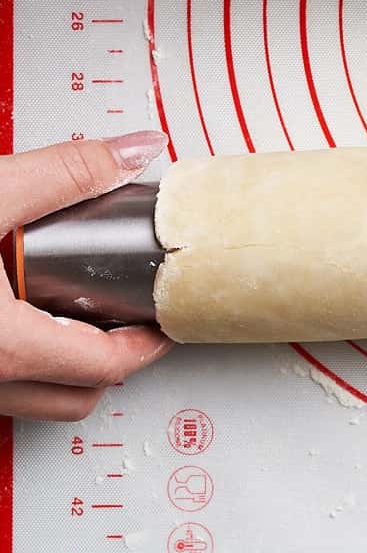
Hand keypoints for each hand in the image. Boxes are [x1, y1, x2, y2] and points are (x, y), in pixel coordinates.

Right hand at [0, 132, 171, 419]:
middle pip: (77, 397)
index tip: (164, 317)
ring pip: (34, 401)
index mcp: (5, 347)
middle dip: (112, 361)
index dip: (147, 342)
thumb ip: (64, 173)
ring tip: (71, 314)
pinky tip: (16, 310)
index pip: (106, 366)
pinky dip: (21, 362)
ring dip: (62, 368)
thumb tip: (134, 151)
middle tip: (127, 317)